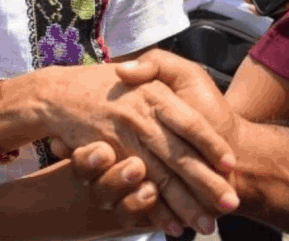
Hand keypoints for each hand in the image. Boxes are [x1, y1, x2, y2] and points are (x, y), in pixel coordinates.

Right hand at [35, 62, 238, 234]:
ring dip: (185, 205)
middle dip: (206, 184)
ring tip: (207, 225)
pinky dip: (155, 212)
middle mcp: (140, 122)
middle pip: (179, 158)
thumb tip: (169, 80)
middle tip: (230, 204)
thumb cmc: (109, 82)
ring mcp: (124, 146)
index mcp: (154, 96)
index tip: (230, 164)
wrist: (58, 95)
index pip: (190, 123)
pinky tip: (173, 227)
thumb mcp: (138, 63)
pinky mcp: (110, 165)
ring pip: (161, 180)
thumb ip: (156, 65)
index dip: (210, 144)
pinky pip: (134, 192)